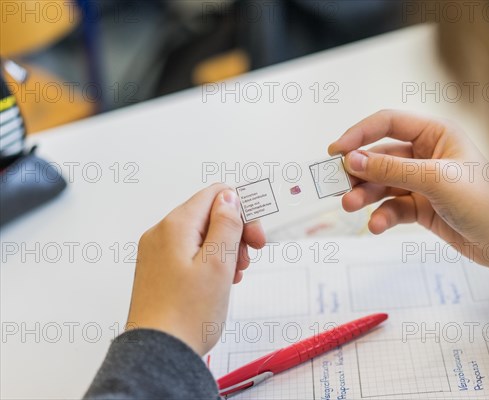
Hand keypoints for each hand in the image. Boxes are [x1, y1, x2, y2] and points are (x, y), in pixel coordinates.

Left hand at [126, 184, 265, 355]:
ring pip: (201, 235)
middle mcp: (161, 234)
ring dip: (224, 249)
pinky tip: (218, 282)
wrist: (159, 354)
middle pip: (208, 214)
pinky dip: (209, 262)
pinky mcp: (158, 271)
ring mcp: (157, 253)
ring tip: (232, 276)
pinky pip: (189, 253)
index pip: (215, 194)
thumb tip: (229, 197)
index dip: (242, 211)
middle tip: (246, 260)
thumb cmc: (187, 314)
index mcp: (175, 226)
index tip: (255, 237)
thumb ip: (226, 224)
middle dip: (234, 232)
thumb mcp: (218, 263)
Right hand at [329, 110, 488, 292]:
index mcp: (436, 134)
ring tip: (350, 206)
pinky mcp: (421, 207)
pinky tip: (376, 226)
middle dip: (359, 172)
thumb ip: (391, 170)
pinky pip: (392, 207)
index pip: (388, 123)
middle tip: (339, 186)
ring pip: (382, 184)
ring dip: (365, 195)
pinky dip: (381, 216)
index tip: (335, 151)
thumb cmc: (487, 202)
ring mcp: (423, 182)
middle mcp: (427, 154)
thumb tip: (351, 160)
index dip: (359, 133)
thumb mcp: (435, 179)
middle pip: (379, 156)